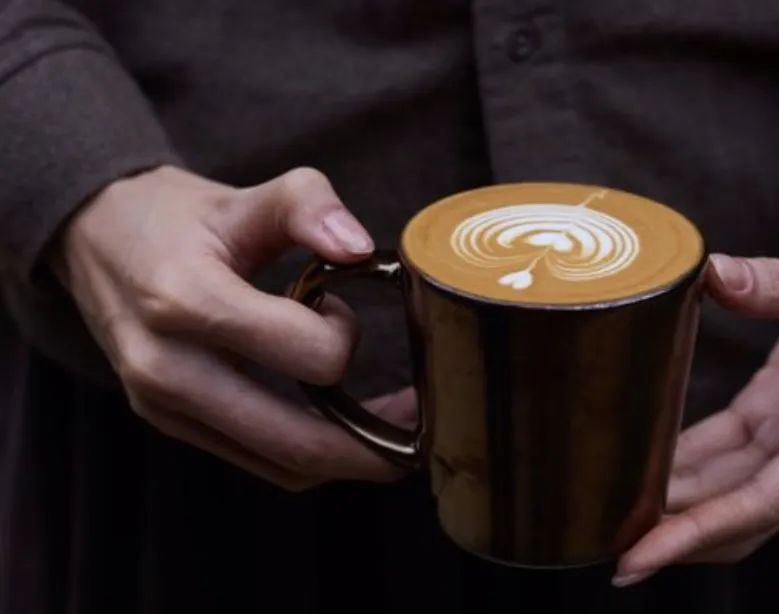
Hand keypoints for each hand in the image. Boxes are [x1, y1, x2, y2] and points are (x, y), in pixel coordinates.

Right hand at [60, 165, 414, 489]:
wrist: (93, 235)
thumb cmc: (177, 216)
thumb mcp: (245, 194)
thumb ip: (309, 206)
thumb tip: (362, 247)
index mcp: (188, 301)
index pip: (309, 357)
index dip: (345, 336)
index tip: (338, 305)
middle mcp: (168, 368)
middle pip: (299, 442)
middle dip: (374, 446)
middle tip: (425, 431)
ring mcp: (163, 404)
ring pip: (281, 465)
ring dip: (346, 459)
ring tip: (391, 435)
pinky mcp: (167, 421)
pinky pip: (254, 462)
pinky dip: (306, 456)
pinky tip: (339, 429)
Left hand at [613, 220, 778, 585]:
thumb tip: (712, 275)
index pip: (764, 501)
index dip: (696, 532)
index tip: (638, 558)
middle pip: (742, 514)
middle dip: (677, 537)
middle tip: (608, 547)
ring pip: (731, 489)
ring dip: (676, 503)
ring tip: (610, 509)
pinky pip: (727, 449)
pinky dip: (684, 460)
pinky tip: (635, 461)